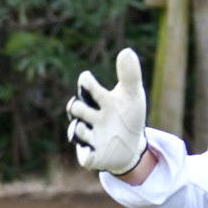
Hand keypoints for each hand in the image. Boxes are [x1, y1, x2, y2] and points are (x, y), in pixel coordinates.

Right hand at [65, 49, 147, 175]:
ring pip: (76, 130)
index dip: (86, 82)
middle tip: (93, 109)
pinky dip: (87, 154)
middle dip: (80, 107)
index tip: (88, 79)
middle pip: (75, 108)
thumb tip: (127, 50)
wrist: (131, 144)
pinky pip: (85, 156)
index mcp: (99, 100)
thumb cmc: (128, 115)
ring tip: (92, 130)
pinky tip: (92, 151)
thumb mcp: (133, 96)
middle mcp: (90, 117)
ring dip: (82, 129)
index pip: (87, 87)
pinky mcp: (92, 155)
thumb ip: (130, 75)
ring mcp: (89, 136)